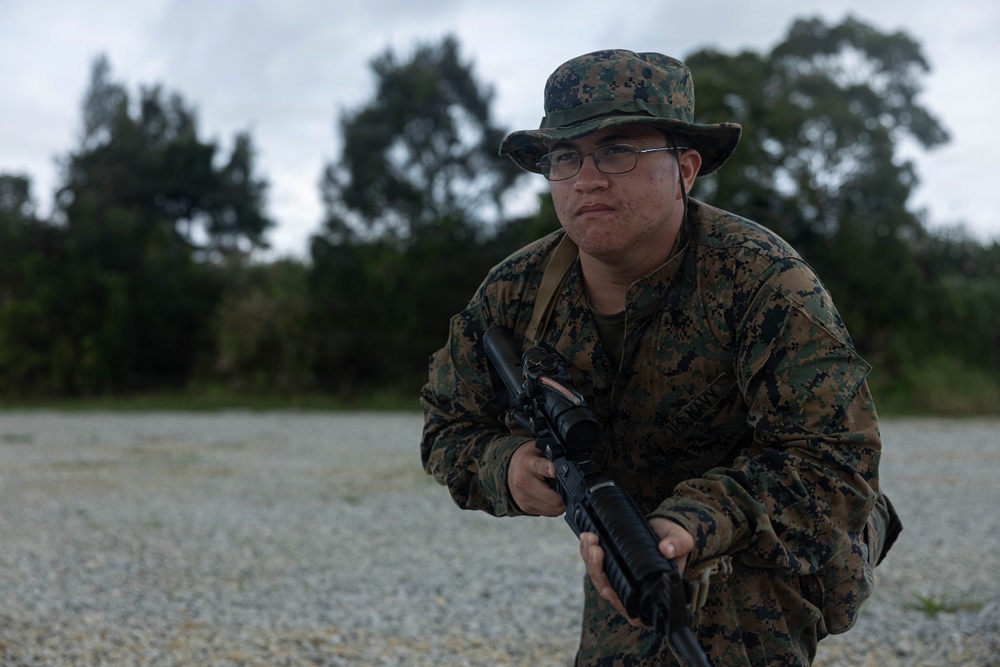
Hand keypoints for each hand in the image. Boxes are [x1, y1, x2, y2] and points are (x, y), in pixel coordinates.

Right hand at [507, 440, 564, 515]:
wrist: (509, 469)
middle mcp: (522, 482)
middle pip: (553, 497)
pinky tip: (551, 497)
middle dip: (565, 493)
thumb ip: (553, 456)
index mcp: (526, 463)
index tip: (555, 471)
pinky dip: (554, 507)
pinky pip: (549, 513)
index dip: (550, 470)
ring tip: (559, 491)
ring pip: (553, 508)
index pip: (539, 467)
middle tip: (569, 487)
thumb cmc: (528, 458)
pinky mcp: (525, 508)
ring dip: (561, 502)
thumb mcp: (540, 449)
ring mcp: (523, 497)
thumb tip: (568, 465)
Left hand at [579, 518, 694, 625]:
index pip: (632, 608)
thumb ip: (678, 545)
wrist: (663, 526)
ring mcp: (620, 575)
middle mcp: (633, 586)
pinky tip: (586, 538)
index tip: (608, 590)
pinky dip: (587, 551)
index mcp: (651, 589)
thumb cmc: (674, 540)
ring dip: (589, 558)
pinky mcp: (611, 563)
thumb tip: (666, 550)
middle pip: (608, 590)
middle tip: (596, 549)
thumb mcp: (682, 540)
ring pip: (598, 577)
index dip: (618, 603)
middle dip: (597, 570)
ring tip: (589, 539)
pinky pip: (594, 563)